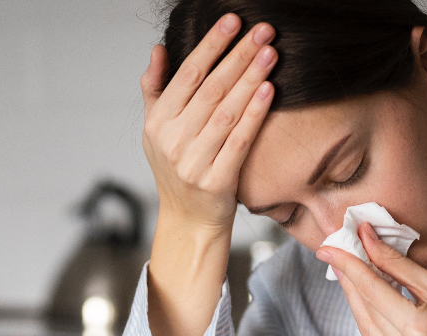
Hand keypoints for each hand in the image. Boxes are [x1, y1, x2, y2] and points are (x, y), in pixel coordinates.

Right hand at [142, 14, 277, 335]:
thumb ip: (156, 90)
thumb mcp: (156, 131)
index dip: (210, 47)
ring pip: (225, 113)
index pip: (186, 76)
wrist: (188, 222)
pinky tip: (268, 91)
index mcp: (157, 124)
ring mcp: (193, 164)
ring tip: (270, 54)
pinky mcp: (216, 182)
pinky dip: (253, 115)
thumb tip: (158, 50)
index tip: (231, 22)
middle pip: (209, 90)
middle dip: (237, 57)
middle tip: (262, 31)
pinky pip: (238, 141)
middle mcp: (171, 142)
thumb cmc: (177, 169)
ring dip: (249, 80)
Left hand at [316, 223, 426, 335]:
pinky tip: (369, 308)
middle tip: (337, 257)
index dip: (348, 266)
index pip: (372, 290)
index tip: (327, 249)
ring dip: (357, 304)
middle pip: (365, 310)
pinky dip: (370, 327)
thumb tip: (366, 238)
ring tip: (352, 279)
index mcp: (419, 329)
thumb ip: (398, 265)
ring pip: (366, 331)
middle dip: (350, 281)